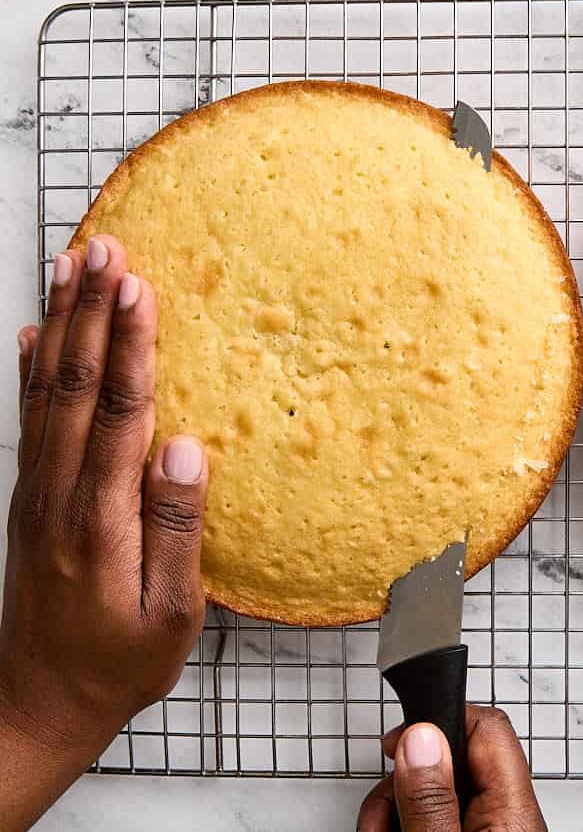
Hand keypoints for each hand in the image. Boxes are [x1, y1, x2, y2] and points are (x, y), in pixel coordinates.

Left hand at [0, 236, 209, 829]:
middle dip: (92, 312)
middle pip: (76, 386)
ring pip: (46, 392)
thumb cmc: (117, 664)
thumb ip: (178, 530)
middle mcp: (59, 495)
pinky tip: (33, 335)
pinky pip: (28, 420)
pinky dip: (29, 370)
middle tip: (104, 248)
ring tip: (71, 267)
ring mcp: (36, 495)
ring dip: (62, 325)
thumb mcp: (171, 615)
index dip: (130, 345)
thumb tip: (185, 449)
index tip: (138, 287)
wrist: (36, 704)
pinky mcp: (28, 501)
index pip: (120, 412)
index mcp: (100, 520)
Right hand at [358, 706, 546, 831]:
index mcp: (514, 809)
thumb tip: (421, 739)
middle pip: (451, 761)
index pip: (487, 726)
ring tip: (378, 831)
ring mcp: (488, 829)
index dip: (439, 719)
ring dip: (396, 806)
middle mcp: (506, 815)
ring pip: (434, 791)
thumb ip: (432, 799)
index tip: (399, 740)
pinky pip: (435, 817)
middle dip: (403, 778)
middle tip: (381, 809)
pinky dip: (404, 824)